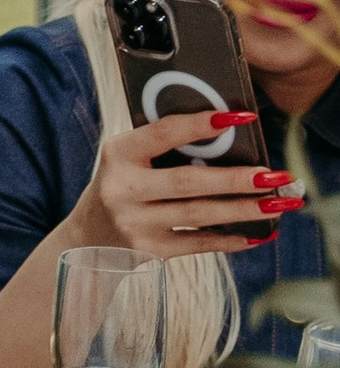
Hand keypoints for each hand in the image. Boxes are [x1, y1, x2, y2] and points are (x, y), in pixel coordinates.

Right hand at [68, 111, 306, 260]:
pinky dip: (229, 239)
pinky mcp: (149, 250)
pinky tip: (257, 234)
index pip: (164, 133)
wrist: (88, 239)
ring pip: (199, 215)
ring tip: (278, 204)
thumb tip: (228, 138)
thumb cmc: (122, 185)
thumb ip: (164, 147)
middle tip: (275, 176)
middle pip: (188, 182)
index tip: (241, 117)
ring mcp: (135, 224)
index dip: (202, 124)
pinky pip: (198, 244)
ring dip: (244, 209)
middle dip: (237, 179)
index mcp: (118, 154)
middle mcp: (122, 189)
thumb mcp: (128, 160)